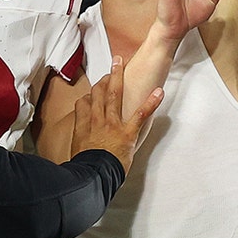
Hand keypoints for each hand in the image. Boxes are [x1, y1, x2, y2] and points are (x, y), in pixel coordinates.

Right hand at [70, 57, 164, 174]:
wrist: (92, 175)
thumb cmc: (85, 167)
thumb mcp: (77, 151)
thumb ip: (81, 141)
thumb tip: (85, 142)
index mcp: (84, 125)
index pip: (84, 102)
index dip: (89, 95)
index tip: (94, 93)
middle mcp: (97, 119)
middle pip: (99, 92)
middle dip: (106, 76)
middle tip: (113, 65)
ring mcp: (112, 124)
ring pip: (115, 94)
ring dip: (118, 76)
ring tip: (121, 62)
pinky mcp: (127, 132)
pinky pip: (141, 114)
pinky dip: (151, 102)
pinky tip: (159, 92)